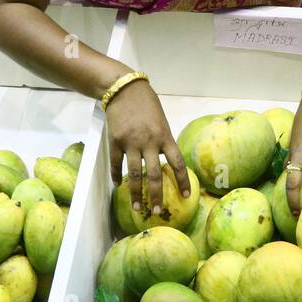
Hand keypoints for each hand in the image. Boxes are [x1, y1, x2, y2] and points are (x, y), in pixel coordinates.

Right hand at [104, 78, 188, 216]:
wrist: (124, 89)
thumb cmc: (147, 105)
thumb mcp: (162, 122)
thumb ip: (164, 141)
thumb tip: (168, 162)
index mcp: (165, 137)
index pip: (178, 163)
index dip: (183, 181)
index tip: (185, 196)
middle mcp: (149, 142)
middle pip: (155, 174)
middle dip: (157, 195)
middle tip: (157, 211)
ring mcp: (131, 142)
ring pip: (134, 174)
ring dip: (136, 193)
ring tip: (137, 207)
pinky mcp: (115, 140)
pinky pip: (116, 163)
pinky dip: (116, 175)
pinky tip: (117, 185)